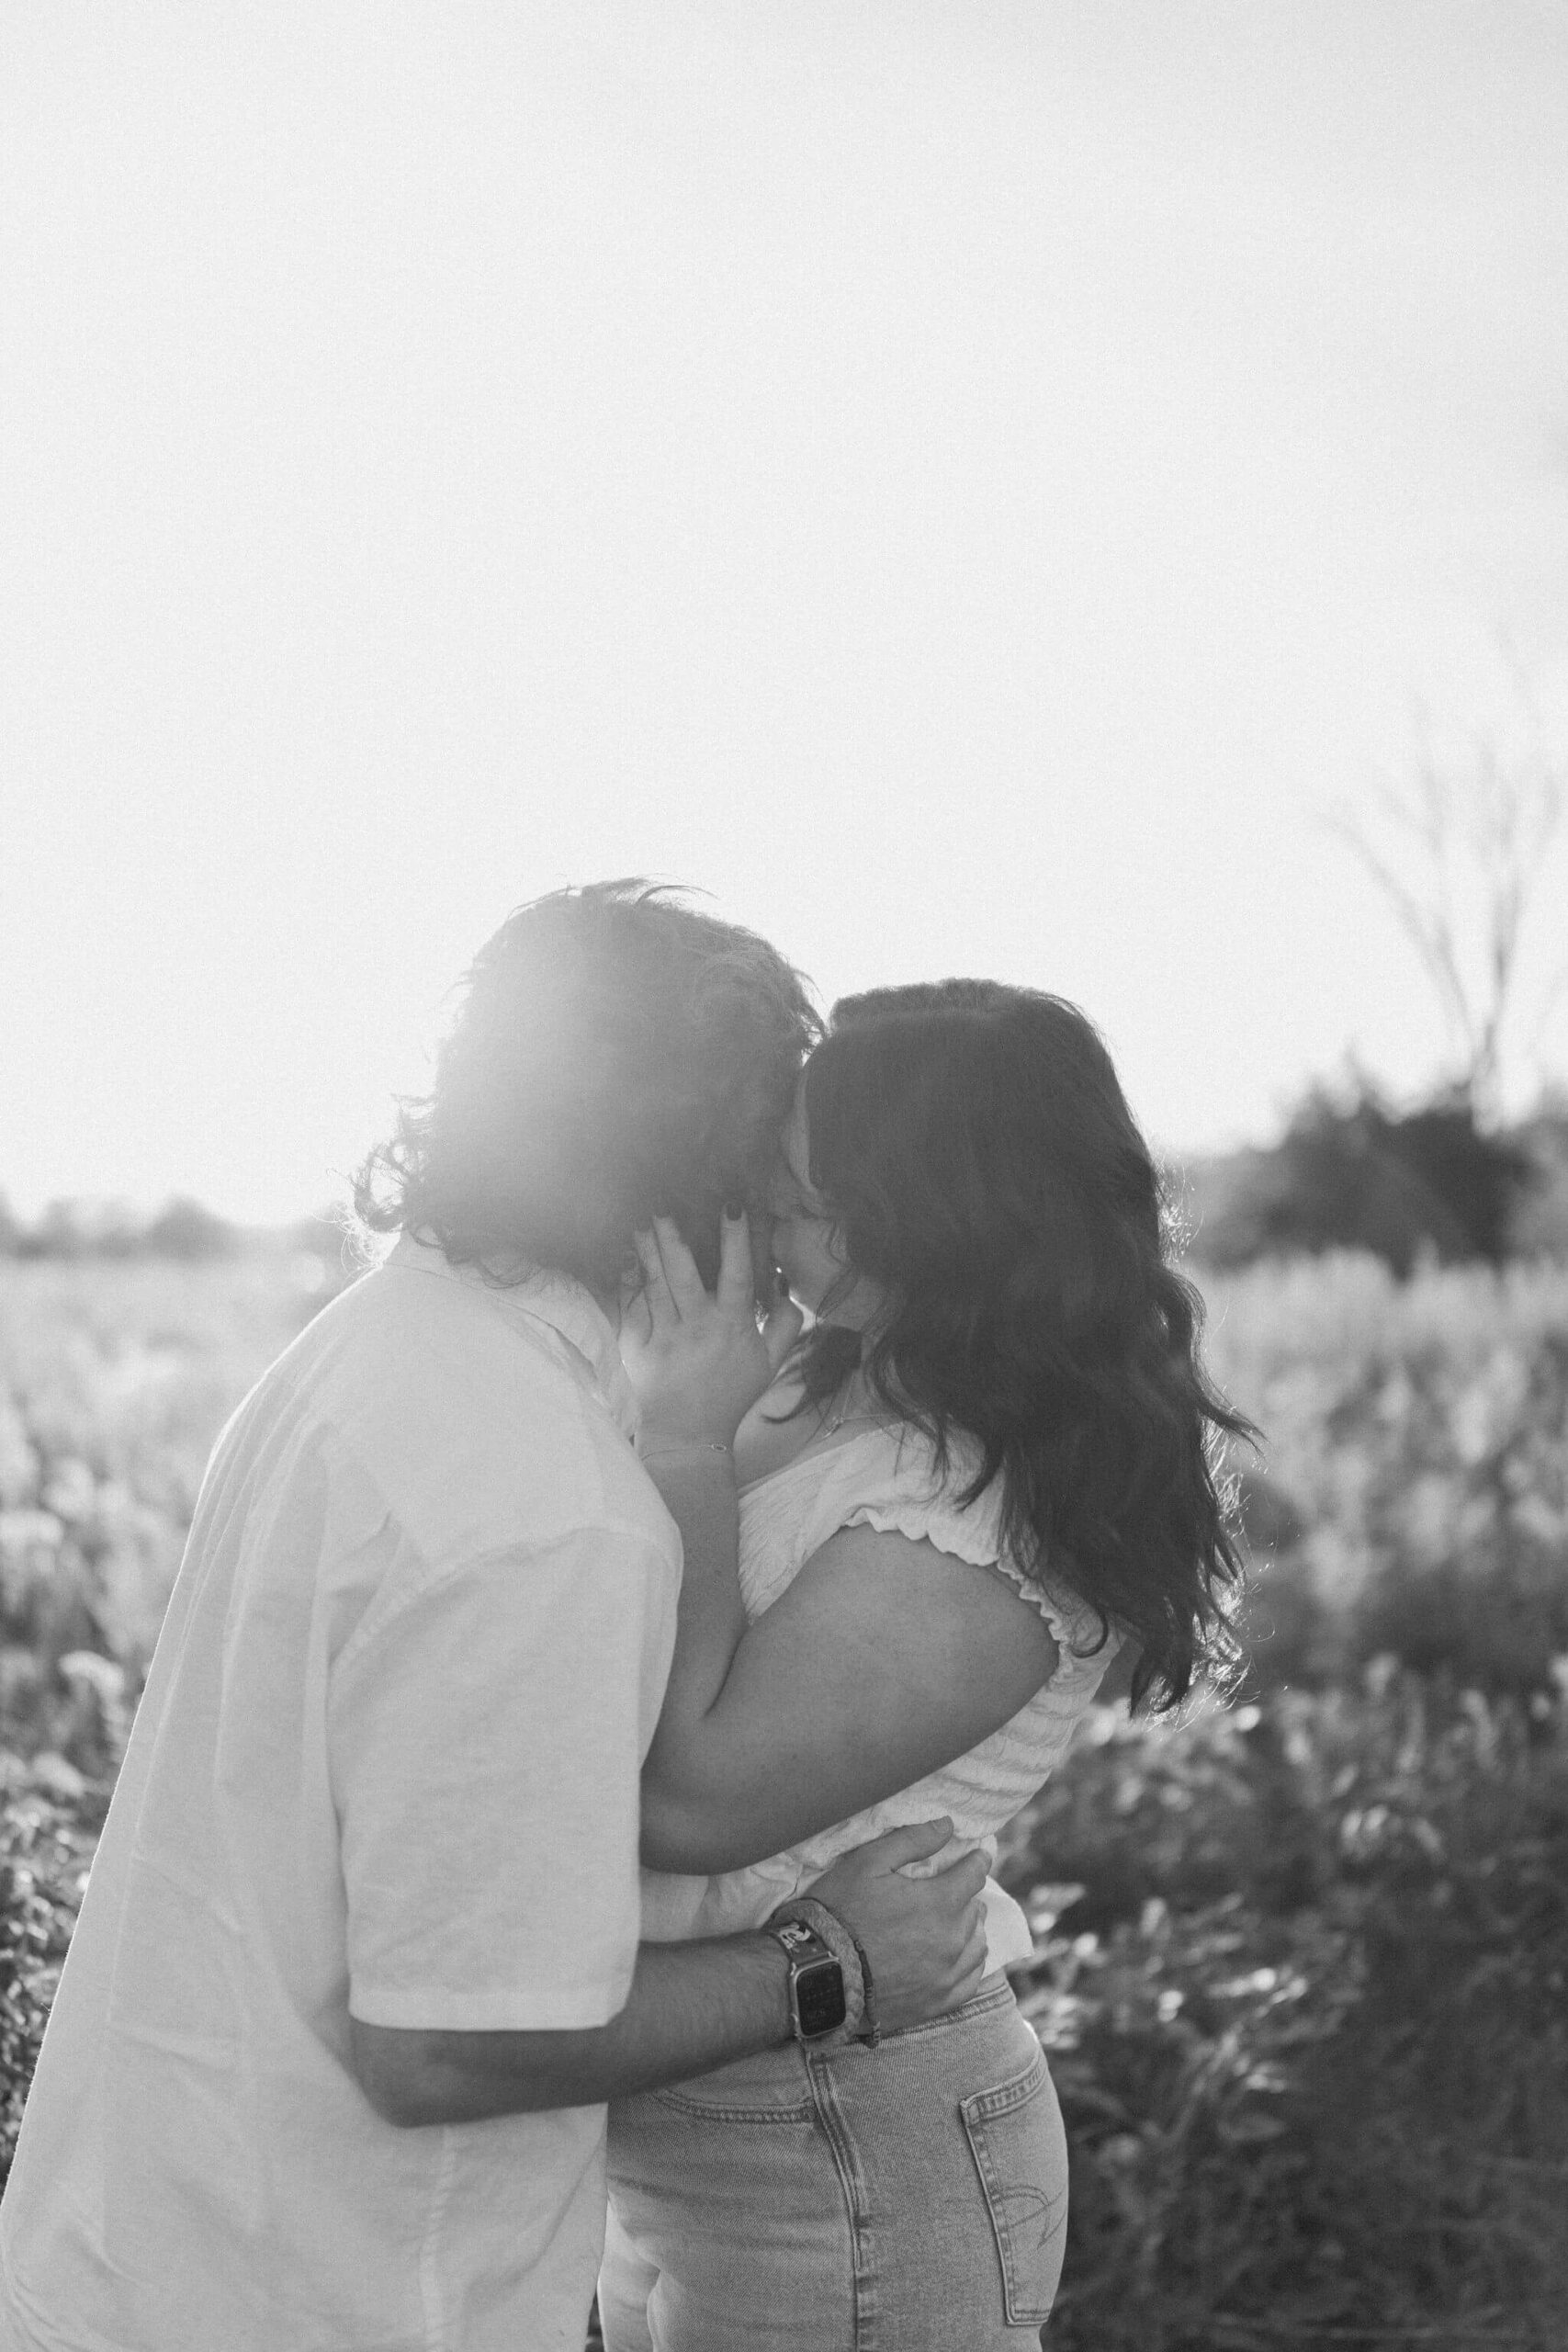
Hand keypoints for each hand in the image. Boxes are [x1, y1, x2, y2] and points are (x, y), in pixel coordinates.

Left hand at [622, 1212, 802, 1449]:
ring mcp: (666, 1338)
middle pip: (684, 1275)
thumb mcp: (769, 1365)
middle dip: (673, 1238)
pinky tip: (625, 1261)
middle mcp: (698, 1328)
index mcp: (733, 1328)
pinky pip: (633, 1309)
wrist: (691, 1437)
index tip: (732, 1206)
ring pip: (655, 1286)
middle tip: (663, 1207)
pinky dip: (628, 1284)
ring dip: (647, 1252)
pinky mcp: (640, 1349)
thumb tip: (785, 1289)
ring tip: (640, 1223)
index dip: (735, 1240)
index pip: (738, 1276)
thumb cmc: (731, 1397)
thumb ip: (785, 1326)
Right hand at [806, 1818, 988, 2034]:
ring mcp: (946, 1975)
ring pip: (978, 1945)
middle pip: (976, 1910)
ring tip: (960, 1920)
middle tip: (957, 1888)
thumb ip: (912, 1841)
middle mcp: (952, 1940)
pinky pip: (971, 1981)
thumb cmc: (841, 1910)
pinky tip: (962, 1956)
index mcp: (941, 1902)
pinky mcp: (936, 2003)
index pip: (974, 1875)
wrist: (821, 1974)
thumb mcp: (868, 1862)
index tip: (979, 1855)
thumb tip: (947, 1825)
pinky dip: (971, 1963)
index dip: (977, 1860)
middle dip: (968, 1894)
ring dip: (972, 1928)